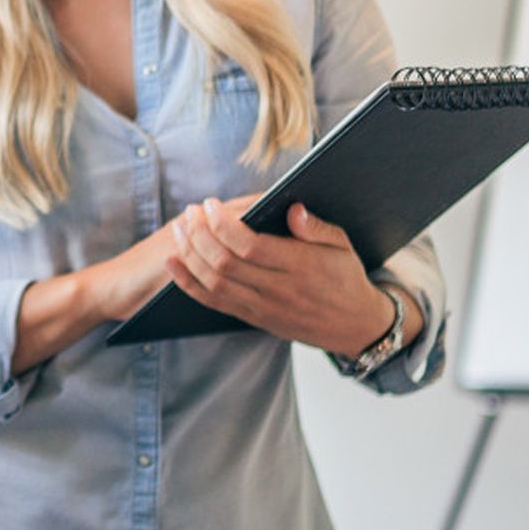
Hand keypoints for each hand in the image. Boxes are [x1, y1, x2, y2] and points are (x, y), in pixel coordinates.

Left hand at [161, 200, 396, 356]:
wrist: (354, 325)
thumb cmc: (346, 278)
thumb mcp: (343, 246)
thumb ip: (316, 227)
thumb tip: (292, 209)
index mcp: (301, 267)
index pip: (250, 246)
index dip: (223, 224)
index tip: (209, 204)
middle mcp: (279, 290)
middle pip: (225, 263)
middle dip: (200, 234)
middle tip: (190, 212)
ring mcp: (263, 308)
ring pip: (215, 283)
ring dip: (190, 254)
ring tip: (180, 229)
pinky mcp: (254, 319)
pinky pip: (215, 302)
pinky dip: (189, 283)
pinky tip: (174, 262)